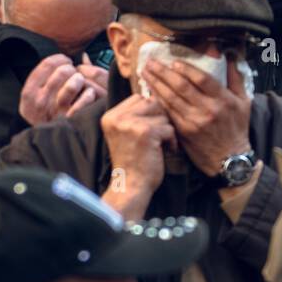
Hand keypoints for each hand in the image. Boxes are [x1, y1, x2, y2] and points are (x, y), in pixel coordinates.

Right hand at [18, 53, 106, 125]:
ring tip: (79, 83)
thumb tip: (83, 55)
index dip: (61, 59)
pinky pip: (84, 100)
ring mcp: (55, 111)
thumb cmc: (45, 109)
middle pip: (63, 71)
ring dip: (80, 80)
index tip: (66, 62)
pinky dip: (89, 94)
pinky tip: (87, 94)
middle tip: (73, 74)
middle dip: (71, 69)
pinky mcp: (70, 120)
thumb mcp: (38, 93)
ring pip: (73, 83)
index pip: (47, 64)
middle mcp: (39, 102)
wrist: (45, 140)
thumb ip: (50, 73)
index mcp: (28, 93)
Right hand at [100, 94, 175, 218]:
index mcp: (110, 116)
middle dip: (160, 119)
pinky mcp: (146, 132)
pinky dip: (171, 140)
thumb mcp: (126, 133)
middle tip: (158, 137)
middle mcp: (117, 118)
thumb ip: (134, 115)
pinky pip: (169, 127)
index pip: (138, 98)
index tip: (148, 130)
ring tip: (160, 145)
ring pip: (162, 114)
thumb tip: (156, 94)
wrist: (130, 186)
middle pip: (151, 102)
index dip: (150, 112)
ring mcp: (131, 124)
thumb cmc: (132, 161)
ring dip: (166, 130)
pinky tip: (164, 151)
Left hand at [140, 56, 249, 176]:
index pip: (202, 79)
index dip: (186, 69)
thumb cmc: (237, 128)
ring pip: (171, 99)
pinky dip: (158, 101)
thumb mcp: (244, 102)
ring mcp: (194, 121)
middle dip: (164, 72)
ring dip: (156, 85)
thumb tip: (229, 58)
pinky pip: (168, 113)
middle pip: (182, 86)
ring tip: (146, 73)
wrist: (230, 159)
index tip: (174, 62)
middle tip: (151, 62)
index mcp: (223, 100)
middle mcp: (208, 110)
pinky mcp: (184, 132)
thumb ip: (236, 79)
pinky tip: (150, 93)